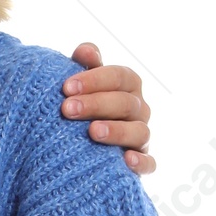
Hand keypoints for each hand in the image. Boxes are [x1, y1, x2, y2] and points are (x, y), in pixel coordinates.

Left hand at [61, 43, 154, 174]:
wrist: (74, 146)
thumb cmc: (80, 107)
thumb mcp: (80, 84)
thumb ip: (84, 65)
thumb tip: (85, 51)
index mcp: (127, 86)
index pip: (119, 77)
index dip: (95, 79)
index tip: (66, 87)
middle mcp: (138, 109)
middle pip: (126, 103)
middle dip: (96, 104)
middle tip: (67, 109)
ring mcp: (141, 137)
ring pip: (139, 132)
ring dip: (117, 131)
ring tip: (92, 132)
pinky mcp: (141, 163)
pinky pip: (149, 163)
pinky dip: (141, 162)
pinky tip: (126, 160)